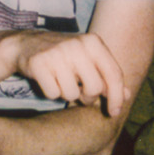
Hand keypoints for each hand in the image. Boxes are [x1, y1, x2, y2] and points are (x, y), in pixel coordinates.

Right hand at [12, 30, 127, 116]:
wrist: (27, 43)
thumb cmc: (65, 56)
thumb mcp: (89, 60)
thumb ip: (108, 76)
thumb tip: (126, 96)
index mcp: (93, 42)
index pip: (113, 74)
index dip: (117, 97)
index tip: (114, 112)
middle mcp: (77, 45)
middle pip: (94, 88)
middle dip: (87, 96)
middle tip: (79, 91)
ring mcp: (57, 53)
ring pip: (72, 94)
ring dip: (67, 94)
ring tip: (61, 80)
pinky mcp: (39, 63)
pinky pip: (53, 94)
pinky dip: (51, 92)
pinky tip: (48, 79)